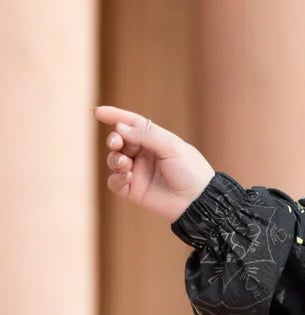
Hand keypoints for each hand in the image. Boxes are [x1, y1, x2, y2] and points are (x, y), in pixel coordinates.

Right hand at [93, 105, 215, 223]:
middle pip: (119, 141)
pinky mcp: (132, 190)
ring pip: (113, 160)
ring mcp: (137, 172)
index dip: (114, 116)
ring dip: (114, 159)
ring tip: (125, 163)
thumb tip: (119, 128)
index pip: (131, 124)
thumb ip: (146, 135)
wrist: (198, 201)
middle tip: (116, 142)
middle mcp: (143, 154)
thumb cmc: (190, 171)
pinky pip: (114, 182)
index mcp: (154, 140)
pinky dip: (116, 178)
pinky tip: (127, 177)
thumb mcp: (171, 147)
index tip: (97, 112)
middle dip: (114, 139)